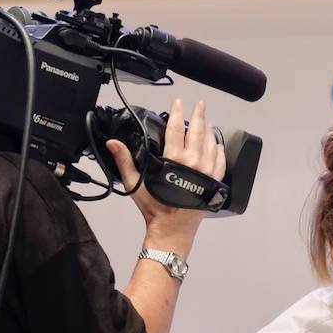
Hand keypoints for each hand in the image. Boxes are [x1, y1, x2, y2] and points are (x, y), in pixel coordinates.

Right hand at [105, 98, 224, 238]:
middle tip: (200, 104)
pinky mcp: (214, 181)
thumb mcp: (135, 183)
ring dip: (209, 130)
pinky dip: (218, 150)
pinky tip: (216, 143)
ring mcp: (207, 172)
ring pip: (211, 144)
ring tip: (206, 120)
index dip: (177, 114)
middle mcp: (194, 163)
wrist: (172, 229)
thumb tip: (112, 143)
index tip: (178, 103)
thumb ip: (124, 160)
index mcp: (175, 160)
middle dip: (199, 116)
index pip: (177, 129)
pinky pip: (220, 161)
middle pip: (198, 132)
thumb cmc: (154, 207)